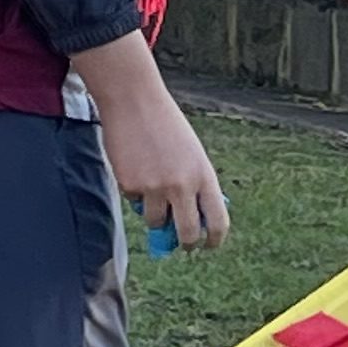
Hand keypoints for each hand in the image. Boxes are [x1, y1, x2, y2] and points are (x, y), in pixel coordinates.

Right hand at [69, 29, 229, 253]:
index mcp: (204, 175)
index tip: (208, 245)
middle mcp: (182, 185)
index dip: (214, 239)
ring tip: (152, 186)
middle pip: (187, 234)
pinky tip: (135, 166)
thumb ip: (196, 184)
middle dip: (186, 243)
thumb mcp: (192, 153)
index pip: (217, 221)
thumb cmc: (166, 125)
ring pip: (156, 223)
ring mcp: (155, 188)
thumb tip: (194, 218)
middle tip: (183, 244)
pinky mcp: (131, 186)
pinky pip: (135, 203)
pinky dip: (136, 193)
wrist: (134, 101)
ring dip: (155, 214)